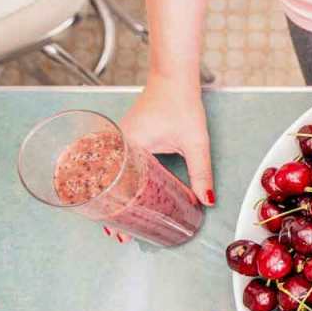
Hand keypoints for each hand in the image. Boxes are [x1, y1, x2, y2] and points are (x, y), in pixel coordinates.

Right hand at [106, 71, 212, 241]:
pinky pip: (116, 164)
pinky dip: (117, 182)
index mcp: (127, 145)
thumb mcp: (195, 143)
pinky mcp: (126, 137)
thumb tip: (205, 201)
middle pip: (106, 184)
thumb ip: (200, 173)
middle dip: (110, 210)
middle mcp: (116, 143)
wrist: (174, 76)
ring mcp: (118, 139)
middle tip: (117, 234)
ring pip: (109, 175)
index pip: (112, 186)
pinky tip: (125, 194)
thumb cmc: (180, 103)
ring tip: (118, 221)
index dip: (114, 212)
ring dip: (113, 197)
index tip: (117, 232)